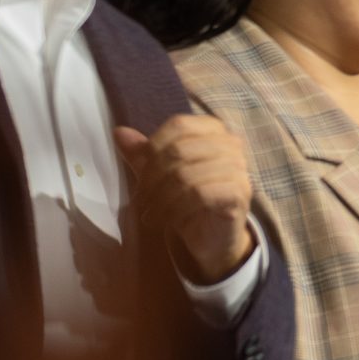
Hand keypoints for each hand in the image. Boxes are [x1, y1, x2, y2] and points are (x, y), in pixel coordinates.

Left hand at [116, 116, 255, 286]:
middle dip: (152, 177)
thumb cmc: (187, 198)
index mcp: (213, 129)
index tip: (140, 172)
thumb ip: (142, 153)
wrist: (213, 235)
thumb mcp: (160, 174)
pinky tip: (168, 221)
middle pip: (179, 150)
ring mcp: (239, 168)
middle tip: (141, 199)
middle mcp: (231, 143)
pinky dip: (177, 209)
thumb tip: (119, 132)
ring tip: (150, 214)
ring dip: (161, 198)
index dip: (153, 146)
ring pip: (186, 175)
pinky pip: (200, 195)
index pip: (179, 125)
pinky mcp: (239, 193)